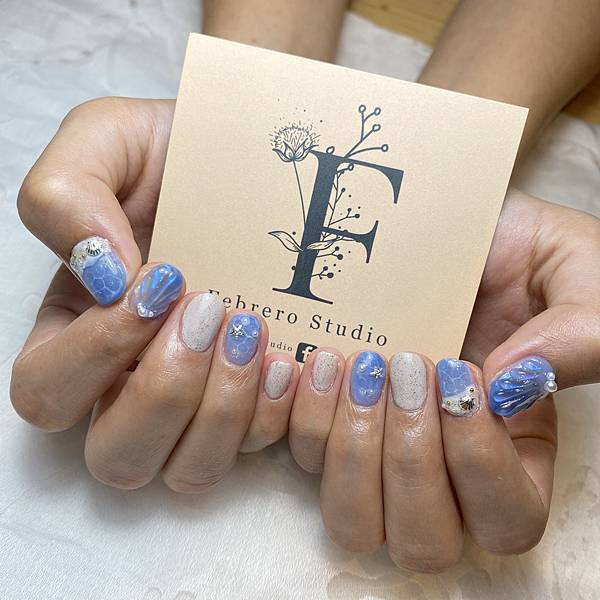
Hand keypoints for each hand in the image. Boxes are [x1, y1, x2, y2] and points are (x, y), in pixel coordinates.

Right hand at [11, 97, 298, 489]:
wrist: (251, 163)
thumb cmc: (172, 153)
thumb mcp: (104, 143)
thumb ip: (65, 196)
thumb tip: (100, 275)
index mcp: (77, 330)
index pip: (47, 389)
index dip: (95, 354)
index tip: (159, 284)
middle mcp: (128, 382)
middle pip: (118, 455)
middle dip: (164, 393)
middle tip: (209, 313)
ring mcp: (196, 401)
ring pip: (188, 471)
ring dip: (222, 409)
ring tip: (254, 331)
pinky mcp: (253, 402)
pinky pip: (256, 449)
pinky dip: (276, 413)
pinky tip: (294, 358)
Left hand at [288, 190, 599, 571]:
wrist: (453, 226)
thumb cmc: (528, 256)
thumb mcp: (579, 281)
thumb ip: (575, 338)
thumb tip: (510, 388)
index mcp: (519, 452)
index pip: (507, 518)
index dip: (478, 465)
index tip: (458, 373)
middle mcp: (448, 469)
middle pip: (422, 541)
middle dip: (410, 463)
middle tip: (405, 371)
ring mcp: (383, 448)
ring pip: (353, 518)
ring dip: (350, 448)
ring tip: (358, 366)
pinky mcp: (334, 418)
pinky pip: (301, 455)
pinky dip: (299, 417)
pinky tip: (308, 361)